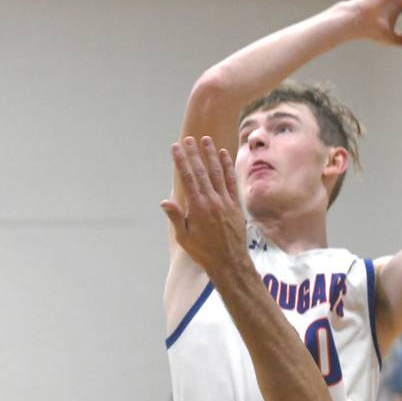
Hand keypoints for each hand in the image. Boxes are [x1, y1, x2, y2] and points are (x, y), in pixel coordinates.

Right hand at [161, 136, 247, 276]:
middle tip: (188, 138)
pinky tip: (224, 155)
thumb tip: (165, 202)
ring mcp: (225, 201)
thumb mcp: (184, 237)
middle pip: (202, 171)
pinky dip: (227, 167)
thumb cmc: (203, 252)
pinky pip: (231, 181)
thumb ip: (175, 217)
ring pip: (218, 173)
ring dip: (211, 155)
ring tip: (206, 140)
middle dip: (194, 153)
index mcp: (197, 208)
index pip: (187, 178)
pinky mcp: (236, 205)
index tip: (175, 147)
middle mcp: (212, 201)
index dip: (181, 161)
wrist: (229, 262)